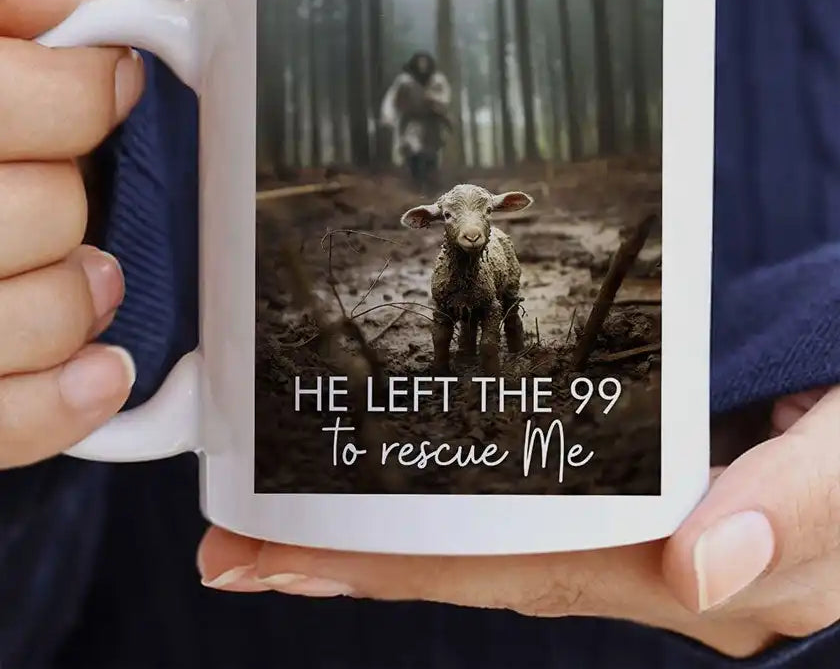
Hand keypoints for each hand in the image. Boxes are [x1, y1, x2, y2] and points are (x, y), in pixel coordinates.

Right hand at [0, 0, 143, 467]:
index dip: (72, 95)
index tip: (115, 82)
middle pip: (24, 219)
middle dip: (68, 194)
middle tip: (74, 180)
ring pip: (16, 325)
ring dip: (75, 296)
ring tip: (89, 270)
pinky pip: (0, 424)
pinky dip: (61, 404)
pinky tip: (104, 370)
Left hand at [197, 387, 839, 657]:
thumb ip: (804, 507)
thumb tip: (704, 564)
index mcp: (695, 570)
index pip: (506, 570)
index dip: (389, 568)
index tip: (270, 560)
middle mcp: (656, 568)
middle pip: (481, 569)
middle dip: (354, 566)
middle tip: (235, 551)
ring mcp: (651, 543)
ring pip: (502, 548)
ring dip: (395, 539)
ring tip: (288, 530)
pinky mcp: (653, 502)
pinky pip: (539, 517)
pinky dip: (464, 513)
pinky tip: (419, 500)